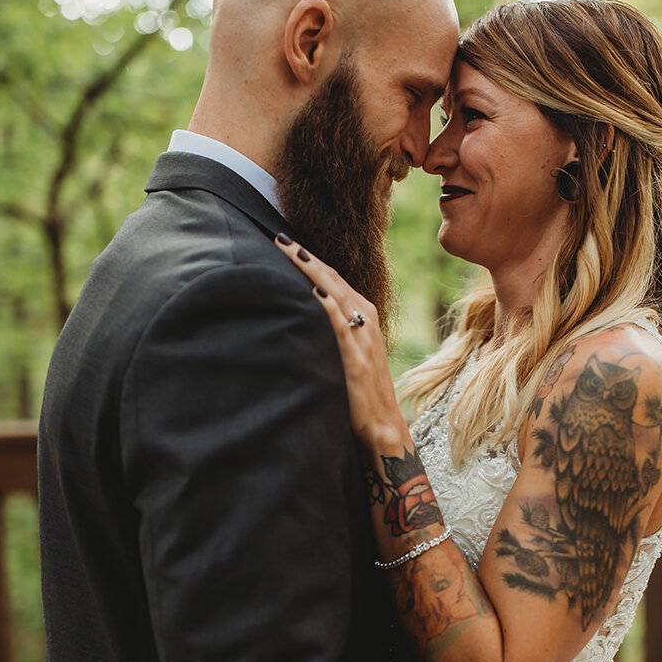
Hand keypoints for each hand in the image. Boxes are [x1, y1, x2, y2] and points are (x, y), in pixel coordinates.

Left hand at [274, 234, 405, 447]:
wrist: (382, 424)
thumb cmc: (361, 391)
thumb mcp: (348, 352)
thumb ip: (333, 331)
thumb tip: (305, 316)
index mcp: (364, 316)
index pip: (333, 279)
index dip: (311, 260)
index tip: (287, 243)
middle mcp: (366, 319)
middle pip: (332, 278)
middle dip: (305, 256)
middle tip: (279, 236)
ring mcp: (363, 337)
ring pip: (335, 292)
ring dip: (311, 269)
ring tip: (288, 251)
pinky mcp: (356, 357)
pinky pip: (339, 323)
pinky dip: (326, 303)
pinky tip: (312, 288)